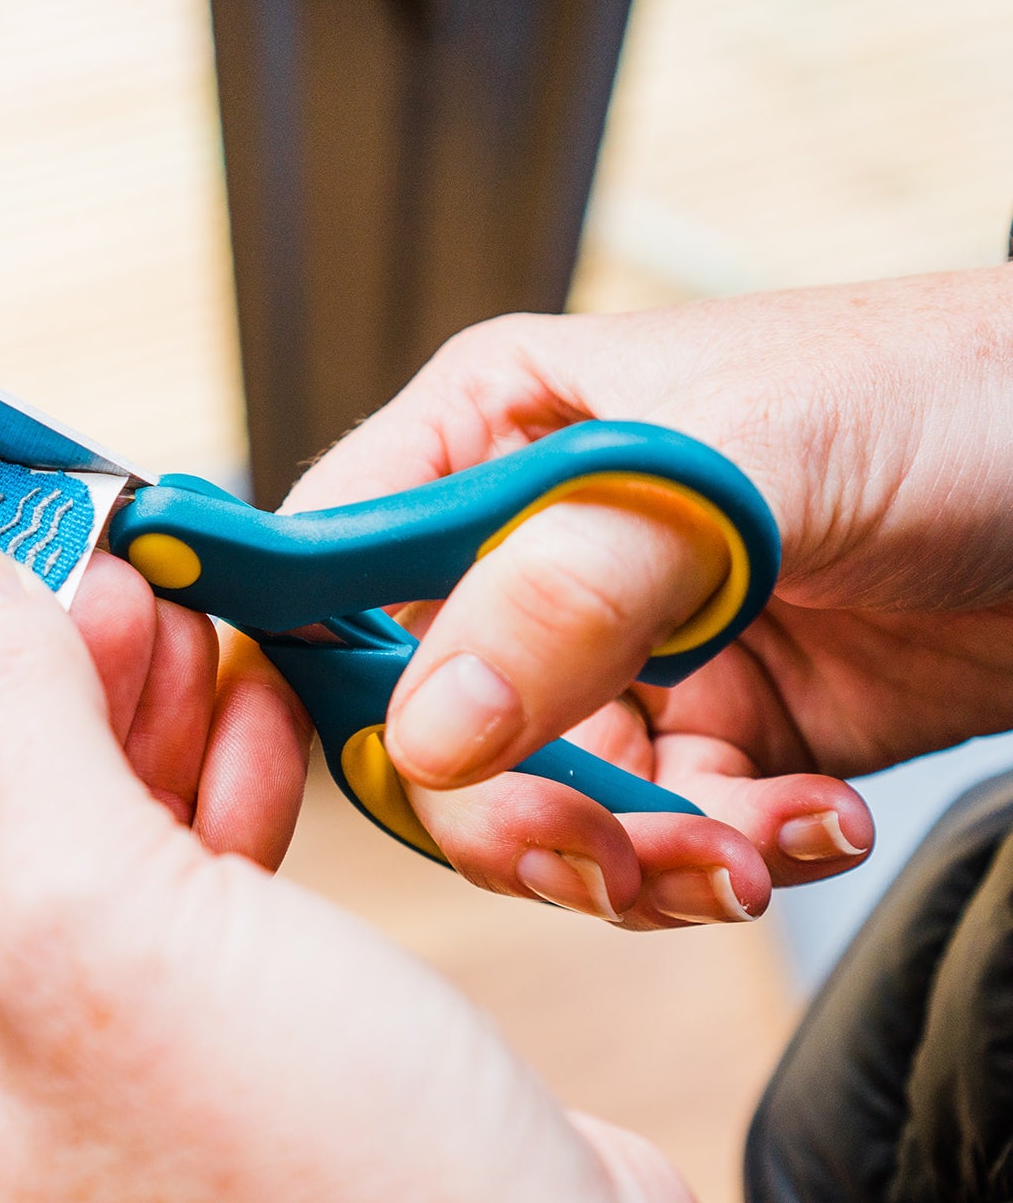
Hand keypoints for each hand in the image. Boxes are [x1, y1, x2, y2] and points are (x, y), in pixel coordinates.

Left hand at [0, 536, 688, 1201]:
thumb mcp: (101, 931)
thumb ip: (7, 737)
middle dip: (43, 706)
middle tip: (102, 583)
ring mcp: (115, 1100)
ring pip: (92, 868)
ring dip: (141, 729)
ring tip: (183, 621)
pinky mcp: (240, 1070)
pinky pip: (196, 905)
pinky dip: (219, 793)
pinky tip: (248, 709)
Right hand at [261, 266, 1012, 927]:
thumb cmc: (942, 395)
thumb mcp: (743, 466)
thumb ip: (570, 588)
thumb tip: (425, 730)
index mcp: (495, 430)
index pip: (335, 556)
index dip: (313, 661)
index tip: (348, 754)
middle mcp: (536, 547)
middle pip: (424, 718)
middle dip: (507, 804)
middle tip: (604, 843)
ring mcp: (620, 649)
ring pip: (537, 801)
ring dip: (634, 856)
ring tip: (744, 845)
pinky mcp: (713, 734)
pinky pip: (657, 838)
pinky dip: (725, 861)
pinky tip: (811, 821)